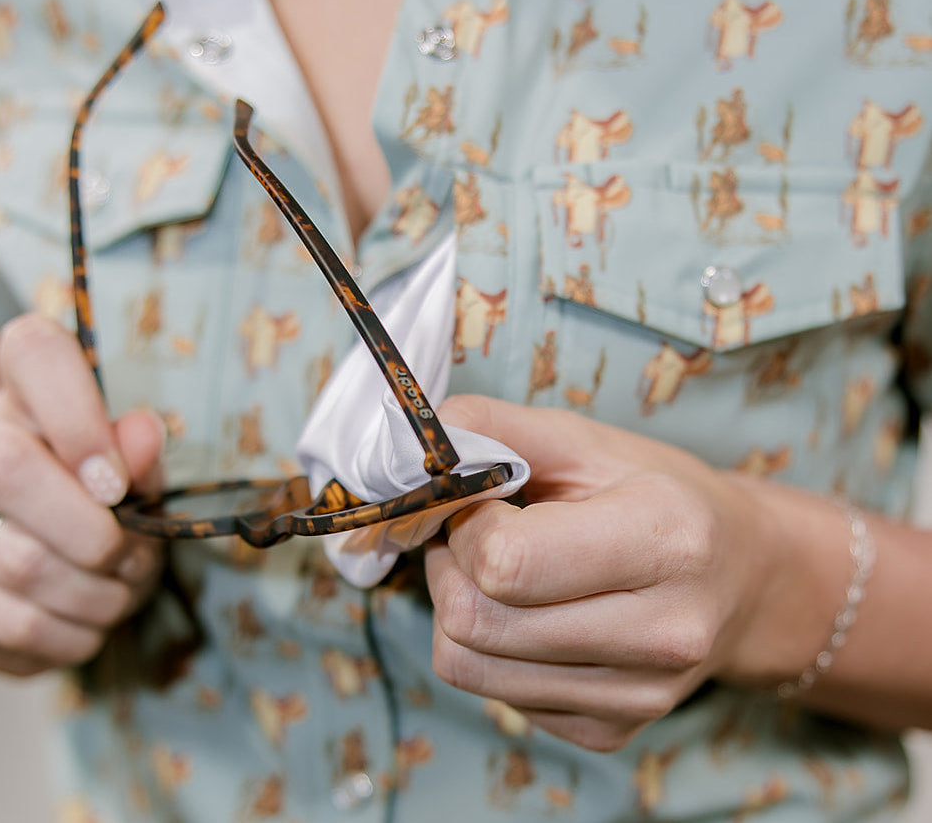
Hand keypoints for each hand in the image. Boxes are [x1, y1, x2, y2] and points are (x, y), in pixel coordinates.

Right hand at [0, 314, 165, 676]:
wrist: (41, 532)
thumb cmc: (104, 481)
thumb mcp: (134, 455)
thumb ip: (141, 445)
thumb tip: (142, 435)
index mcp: (22, 386)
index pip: (35, 352)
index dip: (79, 415)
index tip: (117, 482)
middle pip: (7, 468)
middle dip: (94, 529)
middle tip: (133, 554)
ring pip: (19, 562)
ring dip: (98, 593)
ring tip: (124, 589)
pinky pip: (12, 627)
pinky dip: (72, 637)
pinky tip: (91, 624)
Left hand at [425, 394, 823, 751]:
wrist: (742, 574)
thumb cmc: (656, 492)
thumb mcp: (584, 438)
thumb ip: (494, 429)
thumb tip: (417, 448)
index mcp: (664, 541)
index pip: (505, 563)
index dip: (466, 524)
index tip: (485, 499)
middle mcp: (662, 635)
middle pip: (474, 623)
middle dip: (450, 567)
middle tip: (476, 532)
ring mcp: (638, 697)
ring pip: (467, 667)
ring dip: (459, 606)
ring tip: (499, 568)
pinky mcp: (611, 732)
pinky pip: (495, 695)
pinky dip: (490, 648)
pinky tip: (530, 610)